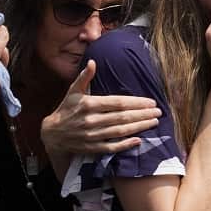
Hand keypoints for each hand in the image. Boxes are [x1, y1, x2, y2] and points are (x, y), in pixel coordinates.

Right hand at [41, 60, 161, 155]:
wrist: (52, 134)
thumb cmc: (66, 109)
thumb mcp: (73, 91)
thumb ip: (84, 77)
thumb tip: (93, 62)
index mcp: (89, 104)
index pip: (117, 103)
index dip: (135, 102)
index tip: (150, 102)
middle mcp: (92, 120)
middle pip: (122, 117)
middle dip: (142, 114)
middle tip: (158, 112)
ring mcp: (92, 135)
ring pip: (120, 132)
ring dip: (139, 127)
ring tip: (154, 122)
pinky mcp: (92, 148)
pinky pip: (112, 147)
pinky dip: (125, 145)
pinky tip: (138, 140)